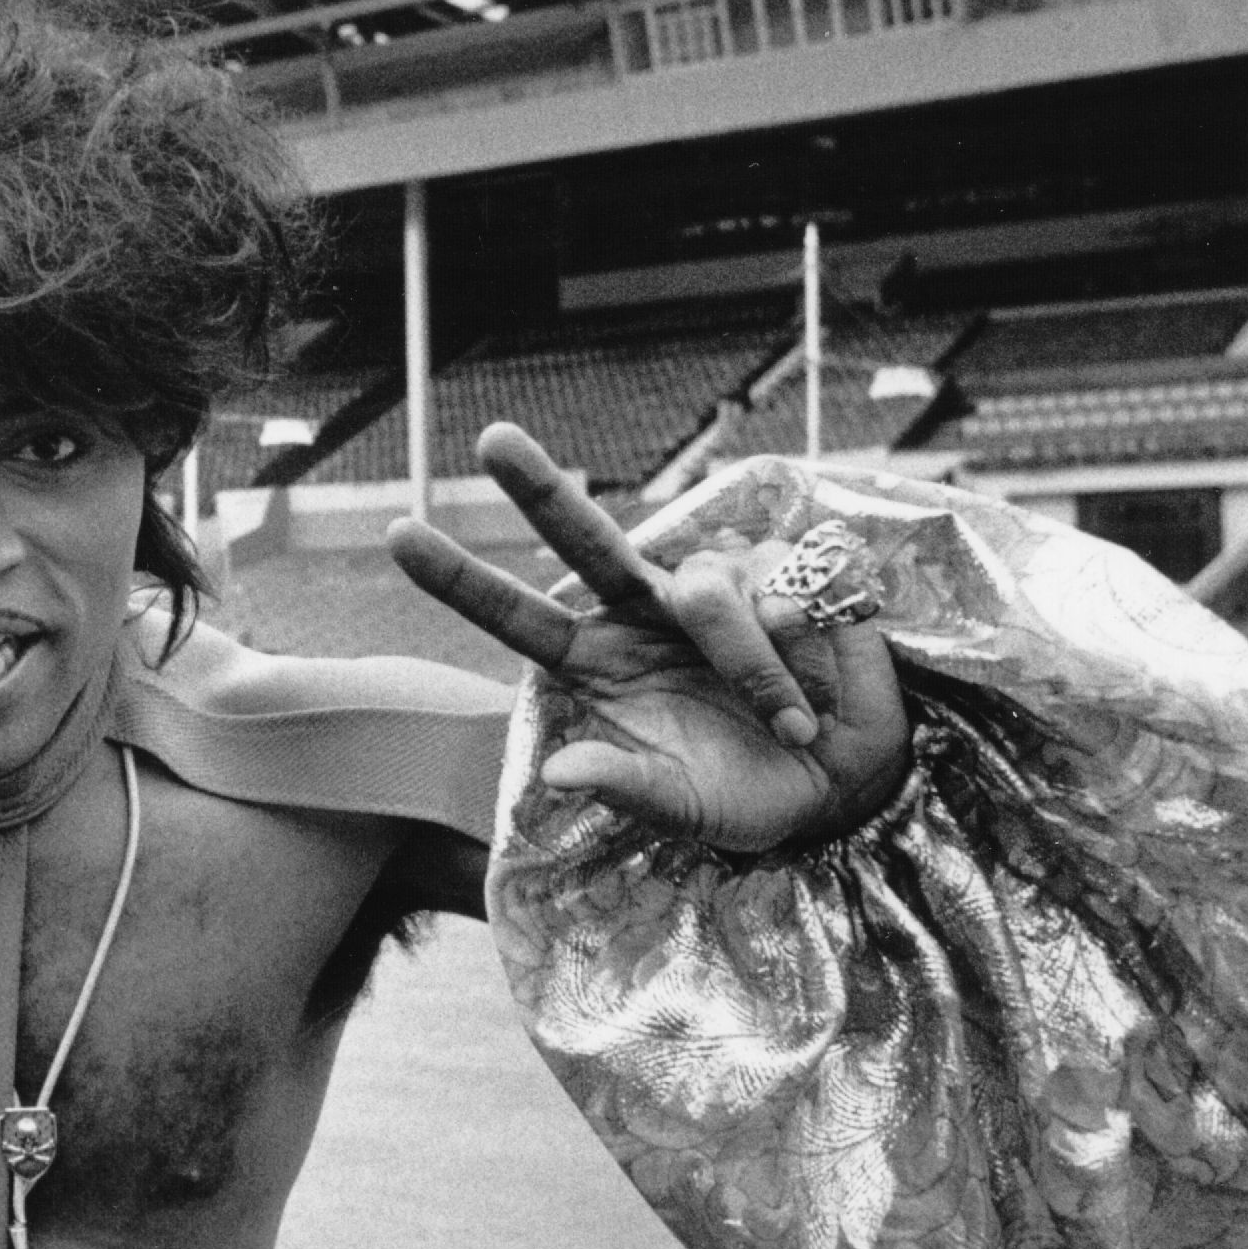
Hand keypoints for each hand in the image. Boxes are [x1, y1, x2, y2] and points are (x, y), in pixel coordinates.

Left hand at [389, 426, 910, 852]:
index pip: (516, 617)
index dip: (460, 579)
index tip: (400, 532)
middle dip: (538, 488)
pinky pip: (781, 591)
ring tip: (789, 723)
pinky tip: (817, 686)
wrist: (848, 780)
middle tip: (492, 439)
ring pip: (708, 593)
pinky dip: (798, 649)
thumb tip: (561, 770)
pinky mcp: (780, 569)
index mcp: (598, 661)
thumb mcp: (685, 808)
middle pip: (583, 538)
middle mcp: (643, 609)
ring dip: (750, 666)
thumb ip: (626, 788)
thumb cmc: (750, 792)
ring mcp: (710, 583)